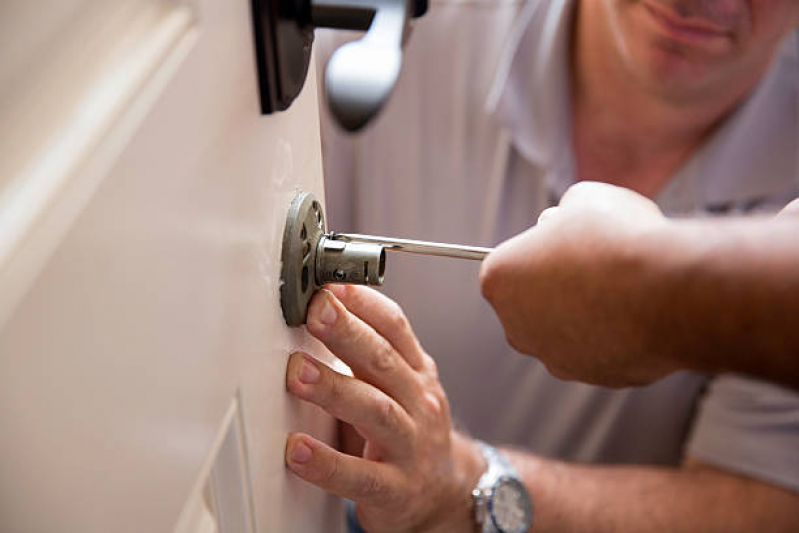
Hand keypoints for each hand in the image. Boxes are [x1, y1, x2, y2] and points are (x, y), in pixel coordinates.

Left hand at [285, 285, 483, 531]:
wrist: (446, 493)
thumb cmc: (410, 430)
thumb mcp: (402, 385)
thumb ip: (368, 352)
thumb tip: (320, 309)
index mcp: (416, 372)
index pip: (395, 327)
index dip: (363, 304)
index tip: (329, 286)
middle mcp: (419, 402)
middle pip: (383, 361)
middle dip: (347, 332)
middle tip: (314, 311)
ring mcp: (410, 445)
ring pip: (375, 411)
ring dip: (334, 389)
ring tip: (297, 373)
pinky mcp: (395, 489)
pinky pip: (360, 476)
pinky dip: (326, 462)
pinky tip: (296, 450)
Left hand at [480, 181, 679, 386]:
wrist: (666, 290)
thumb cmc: (617, 239)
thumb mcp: (583, 199)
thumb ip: (565, 214)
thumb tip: (571, 219)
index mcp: (498, 280)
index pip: (511, 261)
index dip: (543, 247)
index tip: (569, 239)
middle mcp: (515, 327)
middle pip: (534, 301)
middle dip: (560, 284)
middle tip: (598, 262)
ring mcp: (554, 357)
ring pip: (568, 329)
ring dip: (589, 312)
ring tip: (626, 286)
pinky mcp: (594, 377)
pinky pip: (603, 350)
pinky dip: (619, 334)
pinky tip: (640, 313)